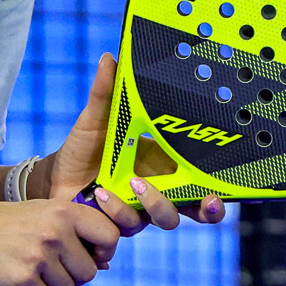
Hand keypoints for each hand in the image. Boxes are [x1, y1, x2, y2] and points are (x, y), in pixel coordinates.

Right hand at [0, 198, 121, 285]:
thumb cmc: (5, 223)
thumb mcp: (41, 214)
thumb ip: (73, 231)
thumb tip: (105, 264)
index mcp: (63, 211)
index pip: (109, 235)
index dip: (105, 251)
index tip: (92, 257)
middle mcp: (55, 232)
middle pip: (89, 272)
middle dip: (74, 276)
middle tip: (53, 268)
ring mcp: (40, 256)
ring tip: (34, 273)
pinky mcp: (24, 279)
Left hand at [43, 54, 229, 233]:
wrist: (55, 176)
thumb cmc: (84, 148)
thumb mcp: (96, 118)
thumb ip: (105, 93)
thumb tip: (111, 58)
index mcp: (163, 164)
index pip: (201, 178)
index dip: (219, 186)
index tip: (231, 187)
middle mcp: (157, 190)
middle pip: (194, 207)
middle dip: (206, 209)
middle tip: (206, 201)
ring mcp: (139, 209)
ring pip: (163, 219)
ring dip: (154, 204)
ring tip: (131, 185)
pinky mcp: (116, 224)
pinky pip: (126, 227)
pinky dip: (116, 211)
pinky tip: (100, 197)